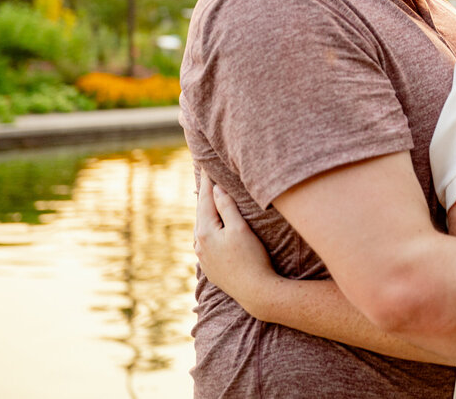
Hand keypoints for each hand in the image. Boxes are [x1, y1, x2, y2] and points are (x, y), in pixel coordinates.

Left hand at [194, 170, 279, 317]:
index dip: (208, 181)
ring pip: (202, 227)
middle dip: (204, 194)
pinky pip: (206, 240)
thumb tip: (217, 189)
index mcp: (205, 231)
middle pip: (201, 212)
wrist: (255, 292)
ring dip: (205, 211)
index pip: (206, 199)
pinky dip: (208, 227)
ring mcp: (203, 257)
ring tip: (207, 197)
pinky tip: (212, 226)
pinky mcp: (211, 267)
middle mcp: (199, 243)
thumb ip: (227, 207)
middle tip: (204, 175)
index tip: (206, 164)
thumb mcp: (240, 228)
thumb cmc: (251, 258)